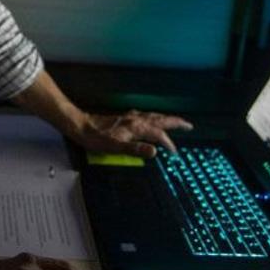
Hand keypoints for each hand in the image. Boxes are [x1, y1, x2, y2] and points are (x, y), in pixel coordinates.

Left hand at [72, 109, 192, 157]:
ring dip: (167, 119)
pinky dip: (155, 118)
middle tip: (188, 125)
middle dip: (176, 122)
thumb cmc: (96, 138)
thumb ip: (136, 149)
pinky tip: (152, 120)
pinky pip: (146, 116)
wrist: (81, 126)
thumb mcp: (115, 147)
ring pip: (154, 116)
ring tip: (176, 122)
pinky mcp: (125, 118)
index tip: (174, 153)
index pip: (159, 134)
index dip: (168, 144)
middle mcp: (136, 119)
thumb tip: (155, 151)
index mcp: (136, 127)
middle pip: (160, 119)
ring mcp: (130, 117)